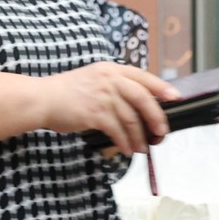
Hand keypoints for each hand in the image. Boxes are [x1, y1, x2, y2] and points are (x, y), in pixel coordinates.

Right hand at [37, 62, 175, 151]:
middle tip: (162, 132)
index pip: (143, 77)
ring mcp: (102, 96)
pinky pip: (117, 130)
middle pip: (143, 98)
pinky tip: (127, 150)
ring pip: (131, 118)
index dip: (161, 87)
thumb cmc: (67, 93)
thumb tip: (137, 107)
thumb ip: (114, 87)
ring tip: (143, 148)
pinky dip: (125, 143)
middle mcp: (110, 80)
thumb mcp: (93, 80)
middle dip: (156, 117)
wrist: (43, 99)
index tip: (175, 98)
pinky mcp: (95, 113)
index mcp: (111, 70)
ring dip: (140, 136)